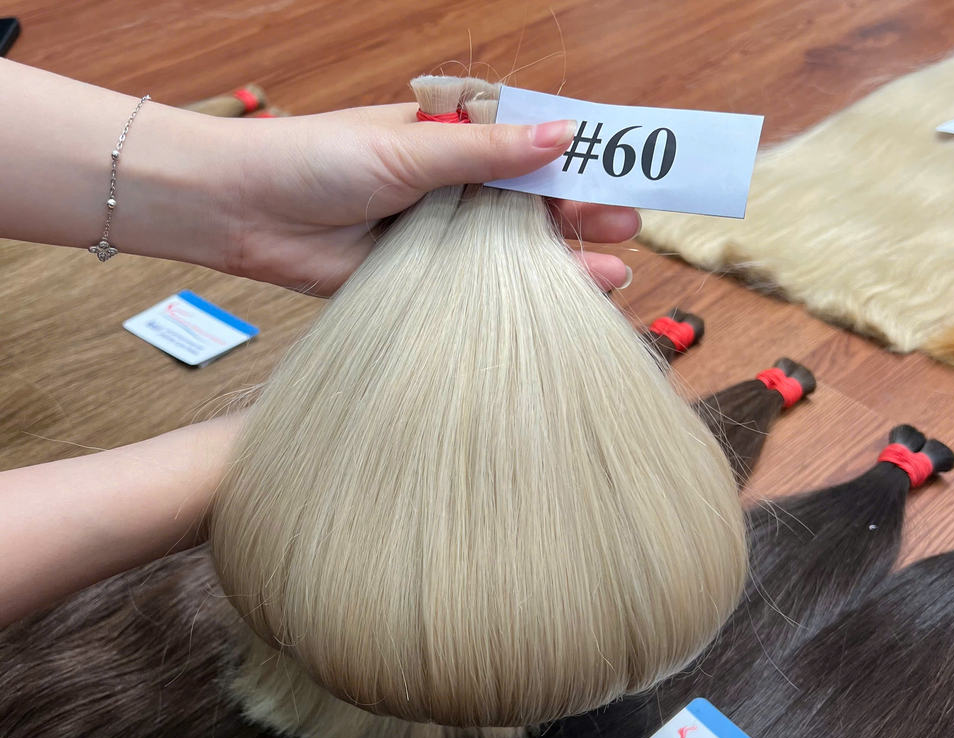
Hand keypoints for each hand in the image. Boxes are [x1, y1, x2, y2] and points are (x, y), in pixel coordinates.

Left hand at [216, 104, 640, 295]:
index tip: (625, 179)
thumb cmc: (314, 160)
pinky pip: (475, 290)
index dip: (579, 163)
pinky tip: (551, 305)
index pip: (530, 149)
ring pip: (511, 252)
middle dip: (579, 215)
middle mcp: (451, 188)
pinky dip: (512, 299)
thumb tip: (563, 132)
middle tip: (626, 229)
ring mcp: (438, 237)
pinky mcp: (418, 279)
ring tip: (611, 273)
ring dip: (558, 262)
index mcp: (451, 141)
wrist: (242, 211)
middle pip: (530, 204)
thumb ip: (487, 153)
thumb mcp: (409, 149)